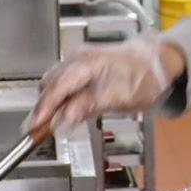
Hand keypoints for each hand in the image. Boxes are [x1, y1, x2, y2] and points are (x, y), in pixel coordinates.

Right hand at [24, 37, 184, 133]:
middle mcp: (77, 59)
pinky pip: (62, 83)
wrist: (157, 62)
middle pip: (50, 85)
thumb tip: (63, 118)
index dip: (43, 108)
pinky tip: (63, 112)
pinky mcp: (80, 67)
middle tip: (38, 132)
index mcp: (86, 63)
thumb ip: (88, 106)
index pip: (57, 87)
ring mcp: (77, 61)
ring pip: (53, 84)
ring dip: (50, 104)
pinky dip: (59, 98)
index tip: (33, 127)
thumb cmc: (143, 78)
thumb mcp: (119, 97)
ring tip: (49, 126)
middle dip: (43, 108)